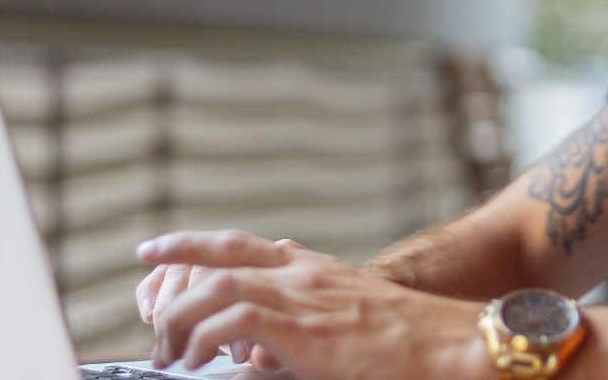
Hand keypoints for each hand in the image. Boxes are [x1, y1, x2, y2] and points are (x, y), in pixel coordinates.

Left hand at [138, 229, 487, 379]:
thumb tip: (265, 345)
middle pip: (219, 259)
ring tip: (170, 356)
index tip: (154, 250)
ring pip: (217, 289)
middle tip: (151, 324)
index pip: (239, 245)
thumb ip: (311, 316)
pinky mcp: (305, 330)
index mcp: (314, 269)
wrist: (455, 345)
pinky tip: (199, 362)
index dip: (190, 245)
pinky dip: (206, 338)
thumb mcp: (354, 316)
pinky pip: (235, 322)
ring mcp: (304, 298)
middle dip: (171, 284)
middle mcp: (303, 274)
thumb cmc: (415, 342)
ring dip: (182, 320)